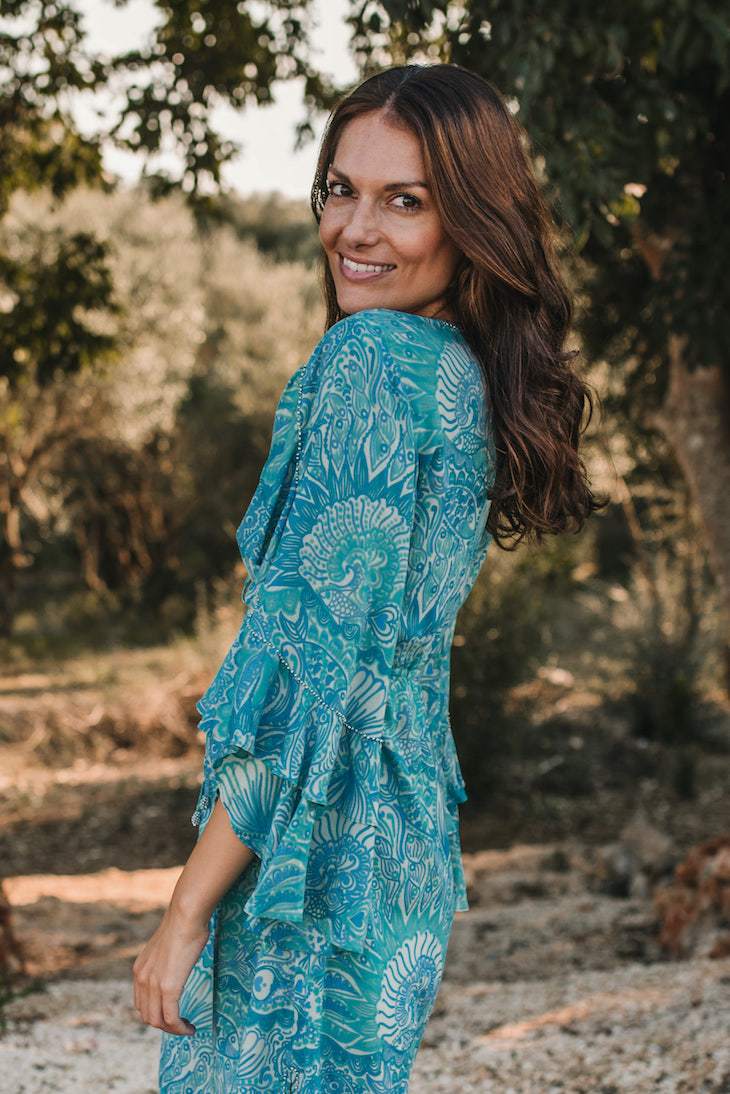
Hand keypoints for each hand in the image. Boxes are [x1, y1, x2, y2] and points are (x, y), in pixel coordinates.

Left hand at [132, 903, 208, 1036]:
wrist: (185, 915)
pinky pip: (171, 1018)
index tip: (173, 1014)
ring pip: (158, 1021)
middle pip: (147, 1016)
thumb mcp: (166, 946)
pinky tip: (190, 1028)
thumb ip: (164, 959)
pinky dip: (180, 1028)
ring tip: (187, 1028)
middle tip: (182, 1024)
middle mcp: (141, 979)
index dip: (156, 1013)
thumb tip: (175, 961)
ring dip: (173, 1030)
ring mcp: (154, 984)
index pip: (141, 1004)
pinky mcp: (169, 987)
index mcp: (139, 970)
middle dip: (164, 1025)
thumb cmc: (183, 924)